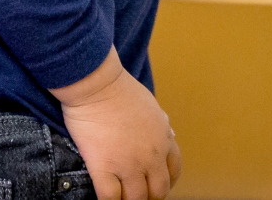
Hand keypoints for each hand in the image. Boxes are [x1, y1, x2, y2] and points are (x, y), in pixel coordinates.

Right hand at [53, 49, 180, 199]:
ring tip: (121, 197)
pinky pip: (110, 199)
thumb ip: (160, 124)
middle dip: (149, 197)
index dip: (166, 183)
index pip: (174, 171)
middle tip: (137, 195)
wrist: (97, 83)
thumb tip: (169, 134)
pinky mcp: (104, 167)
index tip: (156, 186)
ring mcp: (128, 164)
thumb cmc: (120, 89)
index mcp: (163, 138)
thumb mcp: (151, 105)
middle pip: (158, 192)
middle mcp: (151, 155)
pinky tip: (105, 199)